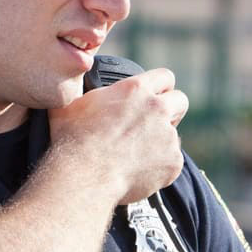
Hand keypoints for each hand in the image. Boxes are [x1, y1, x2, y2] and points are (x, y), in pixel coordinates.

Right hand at [47, 68, 188, 204]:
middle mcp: (157, 109)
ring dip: (160, 141)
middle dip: (171, 109)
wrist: (84, 175)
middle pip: (181, 100)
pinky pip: (171, 161)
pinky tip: (138, 171)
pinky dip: (159, 166)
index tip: (155, 94)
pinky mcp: (173, 162)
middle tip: (153, 122)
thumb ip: (82, 92)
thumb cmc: (72, 139)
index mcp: (135, 90)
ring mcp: (168, 136)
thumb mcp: (70, 104)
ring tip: (135, 154)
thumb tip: (71, 84)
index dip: (160, 86)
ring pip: (173, 135)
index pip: (164, 76)